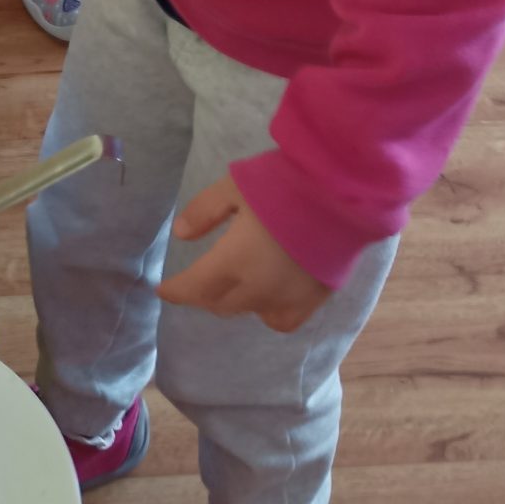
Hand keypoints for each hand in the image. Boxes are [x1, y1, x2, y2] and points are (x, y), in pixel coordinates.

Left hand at [157, 180, 332, 332]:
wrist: (341, 193)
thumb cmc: (283, 183)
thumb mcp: (233, 186)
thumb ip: (204, 211)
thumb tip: (181, 234)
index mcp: (233, 260)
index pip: (195, 287)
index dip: (176, 290)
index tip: (162, 290)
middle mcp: (258, 287)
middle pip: (220, 303)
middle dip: (203, 294)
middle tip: (196, 283)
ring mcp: (288, 296)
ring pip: (249, 311)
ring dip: (233, 302)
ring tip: (229, 287)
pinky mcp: (315, 297)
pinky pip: (283, 320)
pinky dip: (267, 313)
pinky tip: (266, 298)